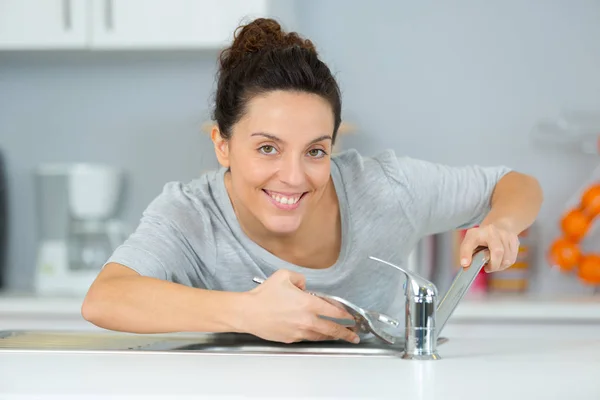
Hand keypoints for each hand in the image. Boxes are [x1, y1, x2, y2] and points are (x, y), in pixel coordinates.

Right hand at [243, 269, 359, 343]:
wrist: (248, 312)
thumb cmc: (264, 295)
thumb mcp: (284, 276)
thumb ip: (300, 279)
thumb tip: (305, 286)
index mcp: (308, 304)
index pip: (334, 312)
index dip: (346, 315)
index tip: (352, 317)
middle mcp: (307, 320)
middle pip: (332, 330)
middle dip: (346, 333)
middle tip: (354, 335)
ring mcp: (299, 332)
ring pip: (320, 336)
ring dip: (331, 336)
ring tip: (338, 336)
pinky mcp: (290, 339)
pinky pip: (306, 338)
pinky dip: (314, 336)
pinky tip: (315, 333)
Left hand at [459, 224, 519, 271]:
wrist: (500, 226)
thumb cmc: (482, 237)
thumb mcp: (470, 241)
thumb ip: (466, 253)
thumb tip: (465, 266)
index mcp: (478, 232)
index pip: (471, 242)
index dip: (467, 253)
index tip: (465, 264)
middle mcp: (493, 231)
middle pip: (498, 252)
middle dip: (493, 265)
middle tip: (487, 268)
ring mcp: (506, 235)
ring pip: (507, 259)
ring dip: (499, 266)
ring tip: (493, 263)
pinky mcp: (515, 241)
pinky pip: (512, 259)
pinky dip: (505, 264)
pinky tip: (500, 260)